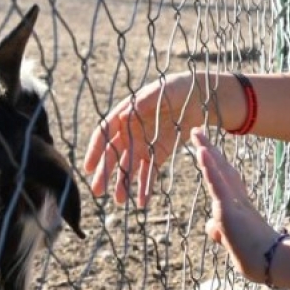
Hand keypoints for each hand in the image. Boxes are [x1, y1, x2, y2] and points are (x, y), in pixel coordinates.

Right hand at [84, 72, 201, 206]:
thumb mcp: (162, 90)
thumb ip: (145, 101)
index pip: (105, 133)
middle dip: (105, 172)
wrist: (200, 96)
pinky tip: (142, 202)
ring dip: (123, 183)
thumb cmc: (177, 88)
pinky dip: (145, 186)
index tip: (89, 167)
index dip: (95, 150)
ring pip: (129, 166)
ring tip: (119, 200)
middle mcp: (131, 130)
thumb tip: (124, 115)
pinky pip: (150, 171)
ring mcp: (145, 143)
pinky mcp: (160, 153)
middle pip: (114, 154)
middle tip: (97, 191)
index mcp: (126, 113)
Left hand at [193, 128, 278, 283]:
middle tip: (197, 131)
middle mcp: (236, 198)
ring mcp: (233, 202)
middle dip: (208, 148)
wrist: (266, 263)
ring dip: (207, 150)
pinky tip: (202, 151)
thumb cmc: (252, 254)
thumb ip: (219, 230)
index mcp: (238, 204)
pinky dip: (210, 167)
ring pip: (218, 171)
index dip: (215, 162)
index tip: (207, 147)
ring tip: (196, 132)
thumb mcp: (230, 240)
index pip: (224, 178)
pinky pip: (217, 183)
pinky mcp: (228, 208)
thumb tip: (211, 225)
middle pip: (220, 168)